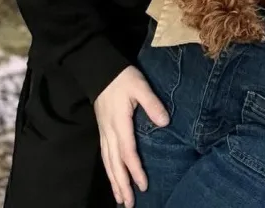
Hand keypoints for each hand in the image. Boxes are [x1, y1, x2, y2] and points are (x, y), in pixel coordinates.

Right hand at [93, 66, 167, 205]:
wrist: (99, 70)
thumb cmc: (122, 78)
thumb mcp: (140, 86)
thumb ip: (152, 104)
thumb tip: (165, 122)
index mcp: (120, 123)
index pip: (128, 152)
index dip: (135, 170)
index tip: (143, 185)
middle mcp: (109, 132)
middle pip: (115, 164)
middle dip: (122, 184)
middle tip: (129, 204)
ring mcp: (104, 132)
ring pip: (107, 162)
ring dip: (114, 181)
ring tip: (120, 199)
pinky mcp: (102, 130)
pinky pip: (104, 156)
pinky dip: (108, 170)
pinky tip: (112, 177)